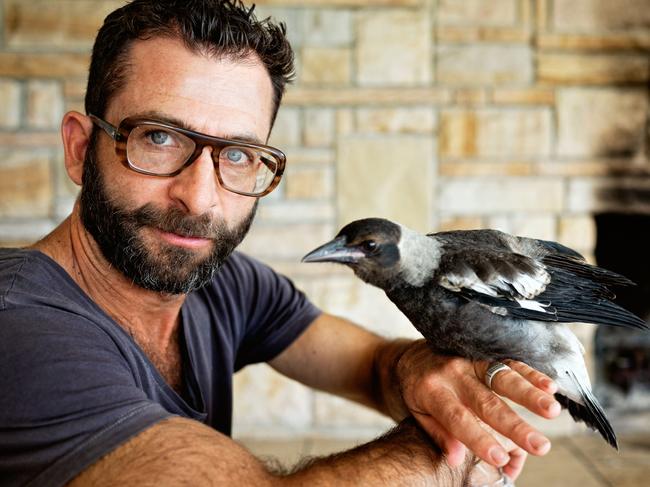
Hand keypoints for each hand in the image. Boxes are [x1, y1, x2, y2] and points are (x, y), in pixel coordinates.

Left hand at [395, 340, 560, 470]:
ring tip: (552, 411)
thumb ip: (439, 434)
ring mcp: (470, 360)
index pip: (457, 418)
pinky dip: (530, 374)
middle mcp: (453, 374)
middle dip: (515, 425)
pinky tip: (550, 387)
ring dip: (529, 394)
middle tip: (540, 446)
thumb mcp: (418, 413)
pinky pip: (509, 361)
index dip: (478, 438)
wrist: (409, 354)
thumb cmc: (417, 390)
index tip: (499, 459)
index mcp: (432, 391)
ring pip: (502, 377)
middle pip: (486, 402)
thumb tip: (457, 460)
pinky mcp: (483, 352)